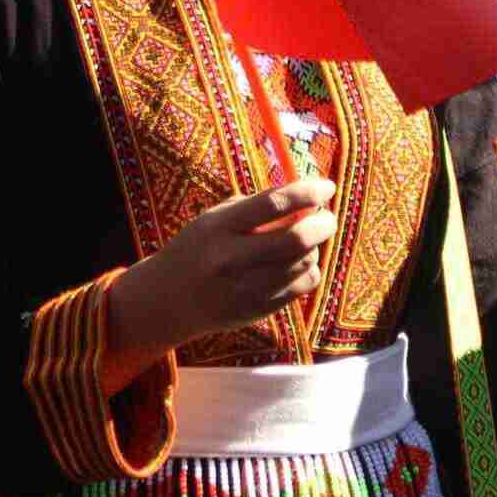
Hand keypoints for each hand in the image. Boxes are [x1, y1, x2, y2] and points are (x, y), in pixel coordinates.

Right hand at [103, 177, 337, 393]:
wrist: (169, 299)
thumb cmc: (197, 248)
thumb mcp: (214, 219)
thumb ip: (255, 208)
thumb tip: (305, 199)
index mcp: (220, 227)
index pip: (273, 203)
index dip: (306, 192)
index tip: (327, 186)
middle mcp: (233, 258)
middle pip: (296, 239)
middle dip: (322, 224)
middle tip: (327, 217)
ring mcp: (247, 287)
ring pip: (303, 263)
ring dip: (314, 247)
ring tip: (305, 240)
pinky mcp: (259, 309)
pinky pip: (302, 286)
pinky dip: (308, 270)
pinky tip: (298, 264)